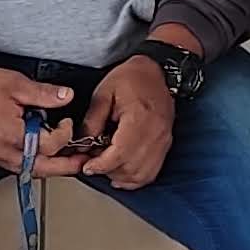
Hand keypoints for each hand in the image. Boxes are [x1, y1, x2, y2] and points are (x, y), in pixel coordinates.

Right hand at [0, 63, 82, 173]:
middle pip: (41, 168)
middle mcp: (2, 151)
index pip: (48, 145)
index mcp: (9, 134)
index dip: (64, 134)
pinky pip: (18, 165)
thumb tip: (66, 96)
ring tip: (67, 160)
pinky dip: (34, 162)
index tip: (67, 121)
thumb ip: (44, 94)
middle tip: (82, 162)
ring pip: (30, 169)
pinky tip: (43, 153)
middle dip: (65, 166)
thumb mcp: (16, 84)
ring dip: (50, 166)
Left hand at [72, 54, 177, 187]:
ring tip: (106, 167)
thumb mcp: (103, 93)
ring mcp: (163, 141)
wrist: (153, 72)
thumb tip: (83, 145)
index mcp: (140, 118)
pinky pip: (152, 172)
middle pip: (131, 168)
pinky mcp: (165, 145)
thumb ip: (92, 121)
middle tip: (93, 163)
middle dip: (108, 171)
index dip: (101, 165)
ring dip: (121, 177)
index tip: (88, 166)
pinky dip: (135, 178)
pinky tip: (121, 174)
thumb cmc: (131, 78)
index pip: (121, 153)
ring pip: (142, 175)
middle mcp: (156, 133)